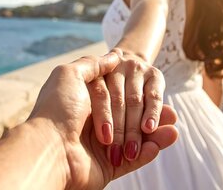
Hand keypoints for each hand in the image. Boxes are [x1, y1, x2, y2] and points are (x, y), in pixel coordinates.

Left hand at [29, 50, 176, 188]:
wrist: (49, 148)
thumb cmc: (58, 109)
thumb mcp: (71, 75)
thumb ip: (94, 64)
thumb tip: (115, 56)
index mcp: (89, 102)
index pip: (122, 96)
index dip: (139, 96)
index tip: (155, 92)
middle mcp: (97, 122)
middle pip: (133, 117)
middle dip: (152, 116)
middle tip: (171, 114)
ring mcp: (104, 145)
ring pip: (138, 138)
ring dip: (157, 134)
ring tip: (173, 130)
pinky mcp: (109, 166)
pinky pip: (135, 159)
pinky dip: (150, 151)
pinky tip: (164, 141)